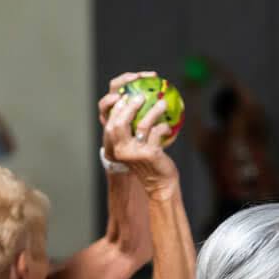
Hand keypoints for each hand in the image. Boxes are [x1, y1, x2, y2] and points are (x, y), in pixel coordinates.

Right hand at [99, 75, 178, 189]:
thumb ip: (133, 131)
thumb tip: (139, 104)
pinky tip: (168, 127)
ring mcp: (135, 153)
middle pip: (120, 122)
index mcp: (115, 147)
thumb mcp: (136, 148)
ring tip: (162, 103)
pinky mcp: (150, 154)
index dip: (115, 107)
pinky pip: (157, 133)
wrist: (159, 184)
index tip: (125, 95)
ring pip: (142, 125)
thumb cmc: (149, 162)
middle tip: (141, 95)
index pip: (109, 123)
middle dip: (130, 106)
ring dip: (153, 111)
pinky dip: (163, 127)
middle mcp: (121, 150)